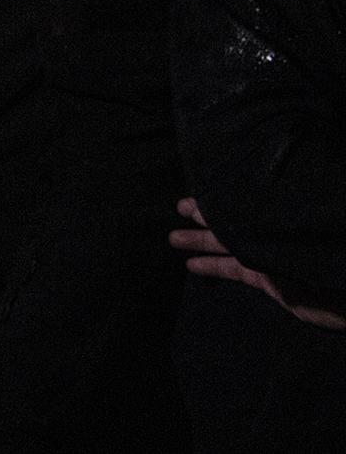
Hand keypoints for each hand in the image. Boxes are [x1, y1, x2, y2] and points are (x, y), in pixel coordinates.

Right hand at [171, 198, 345, 329]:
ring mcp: (267, 257)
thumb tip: (229, 220)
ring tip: (175, 239)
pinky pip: (234, 269)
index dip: (214, 203)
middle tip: (179, 210)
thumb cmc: (318, 266)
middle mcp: (268, 236)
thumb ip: (257, 235)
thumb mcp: (283, 246)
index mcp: (273, 224)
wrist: (341, 302)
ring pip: (227, 246)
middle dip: (204, 217)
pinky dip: (213, 266)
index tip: (192, 202)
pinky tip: (193, 265)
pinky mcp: (267, 279)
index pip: (238, 208)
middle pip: (231, 223)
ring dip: (201, 242)